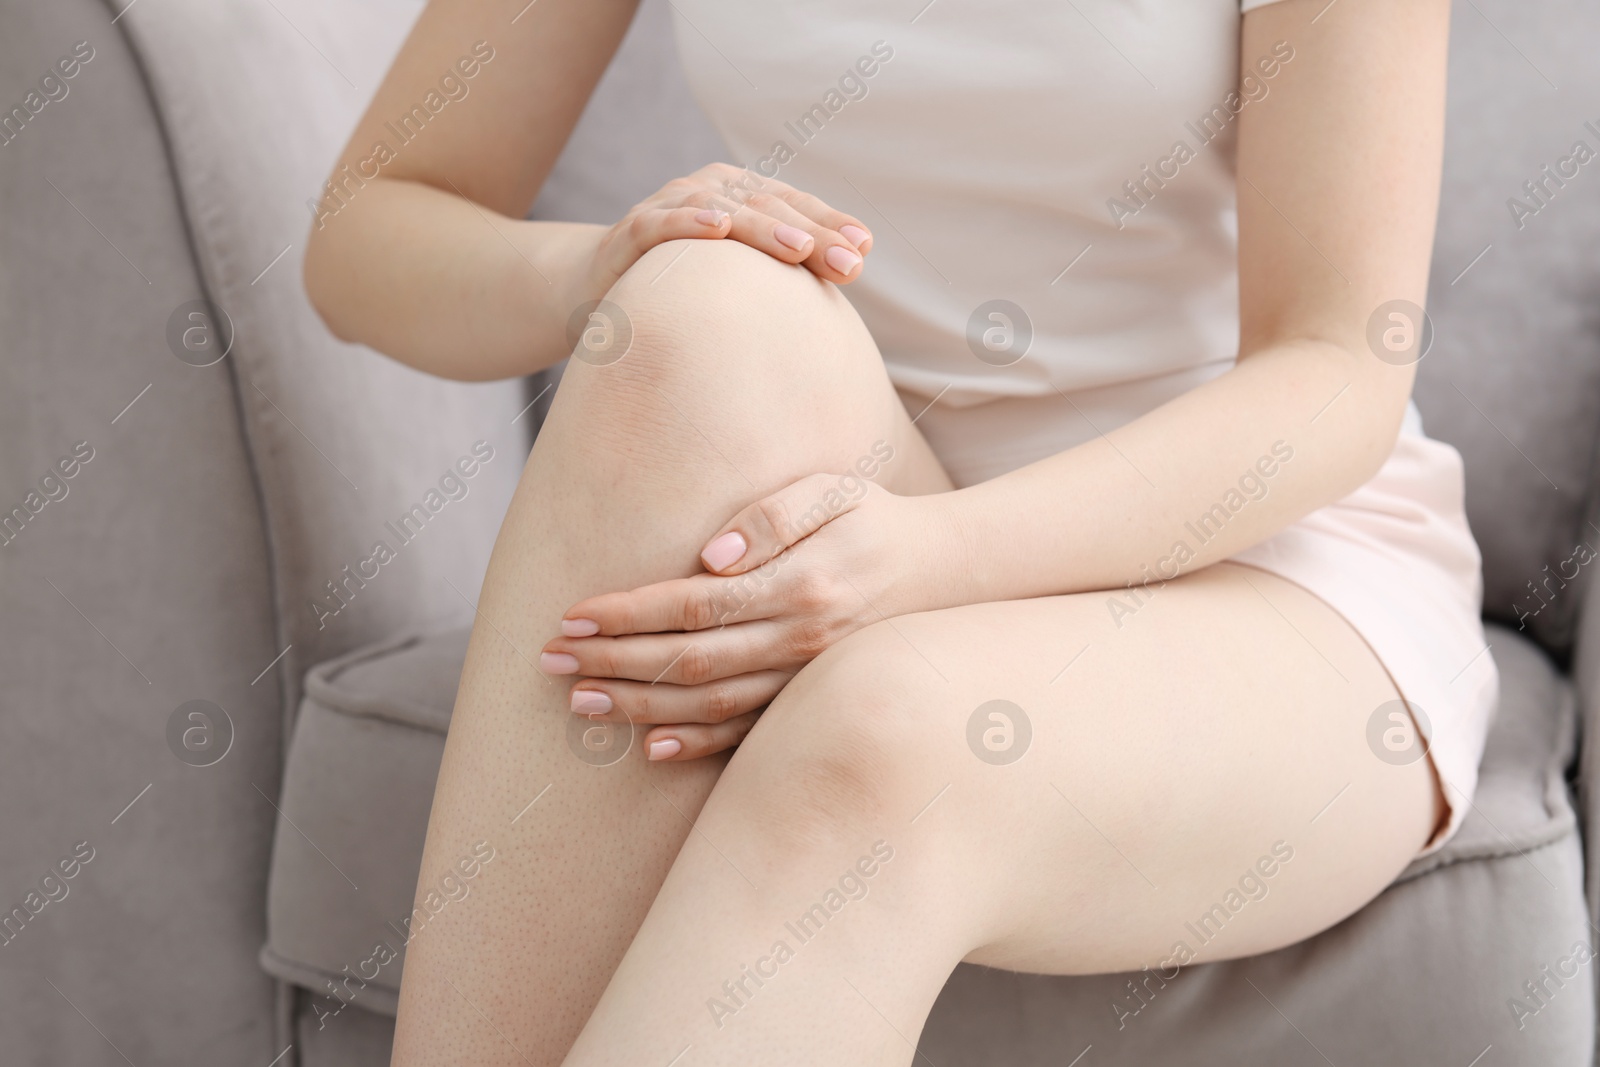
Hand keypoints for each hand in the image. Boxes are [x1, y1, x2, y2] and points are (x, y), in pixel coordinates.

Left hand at [540, 468, 942, 760]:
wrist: (947, 573)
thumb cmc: (874, 520)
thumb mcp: (833, 492)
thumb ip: (772, 517)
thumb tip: (708, 556)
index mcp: (799, 584)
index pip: (691, 606)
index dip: (625, 614)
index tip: (570, 618)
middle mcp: (800, 641)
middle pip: (687, 662)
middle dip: (612, 662)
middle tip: (550, 663)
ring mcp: (806, 679)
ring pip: (709, 706)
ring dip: (638, 707)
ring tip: (579, 702)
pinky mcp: (810, 701)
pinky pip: (747, 734)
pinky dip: (698, 745)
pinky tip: (651, 747)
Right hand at [579, 163, 872, 299]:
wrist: (599, 286)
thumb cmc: (686, 281)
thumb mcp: (740, 272)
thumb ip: (789, 261)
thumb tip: (858, 259)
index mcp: (742, 194)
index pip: (795, 205)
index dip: (830, 223)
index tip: (863, 250)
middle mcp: (710, 189)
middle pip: (769, 207)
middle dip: (813, 234)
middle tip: (850, 263)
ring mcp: (670, 205)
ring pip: (723, 209)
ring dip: (763, 227)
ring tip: (799, 247)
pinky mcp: (632, 230)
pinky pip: (662, 223)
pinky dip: (689, 223)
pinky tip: (717, 229)